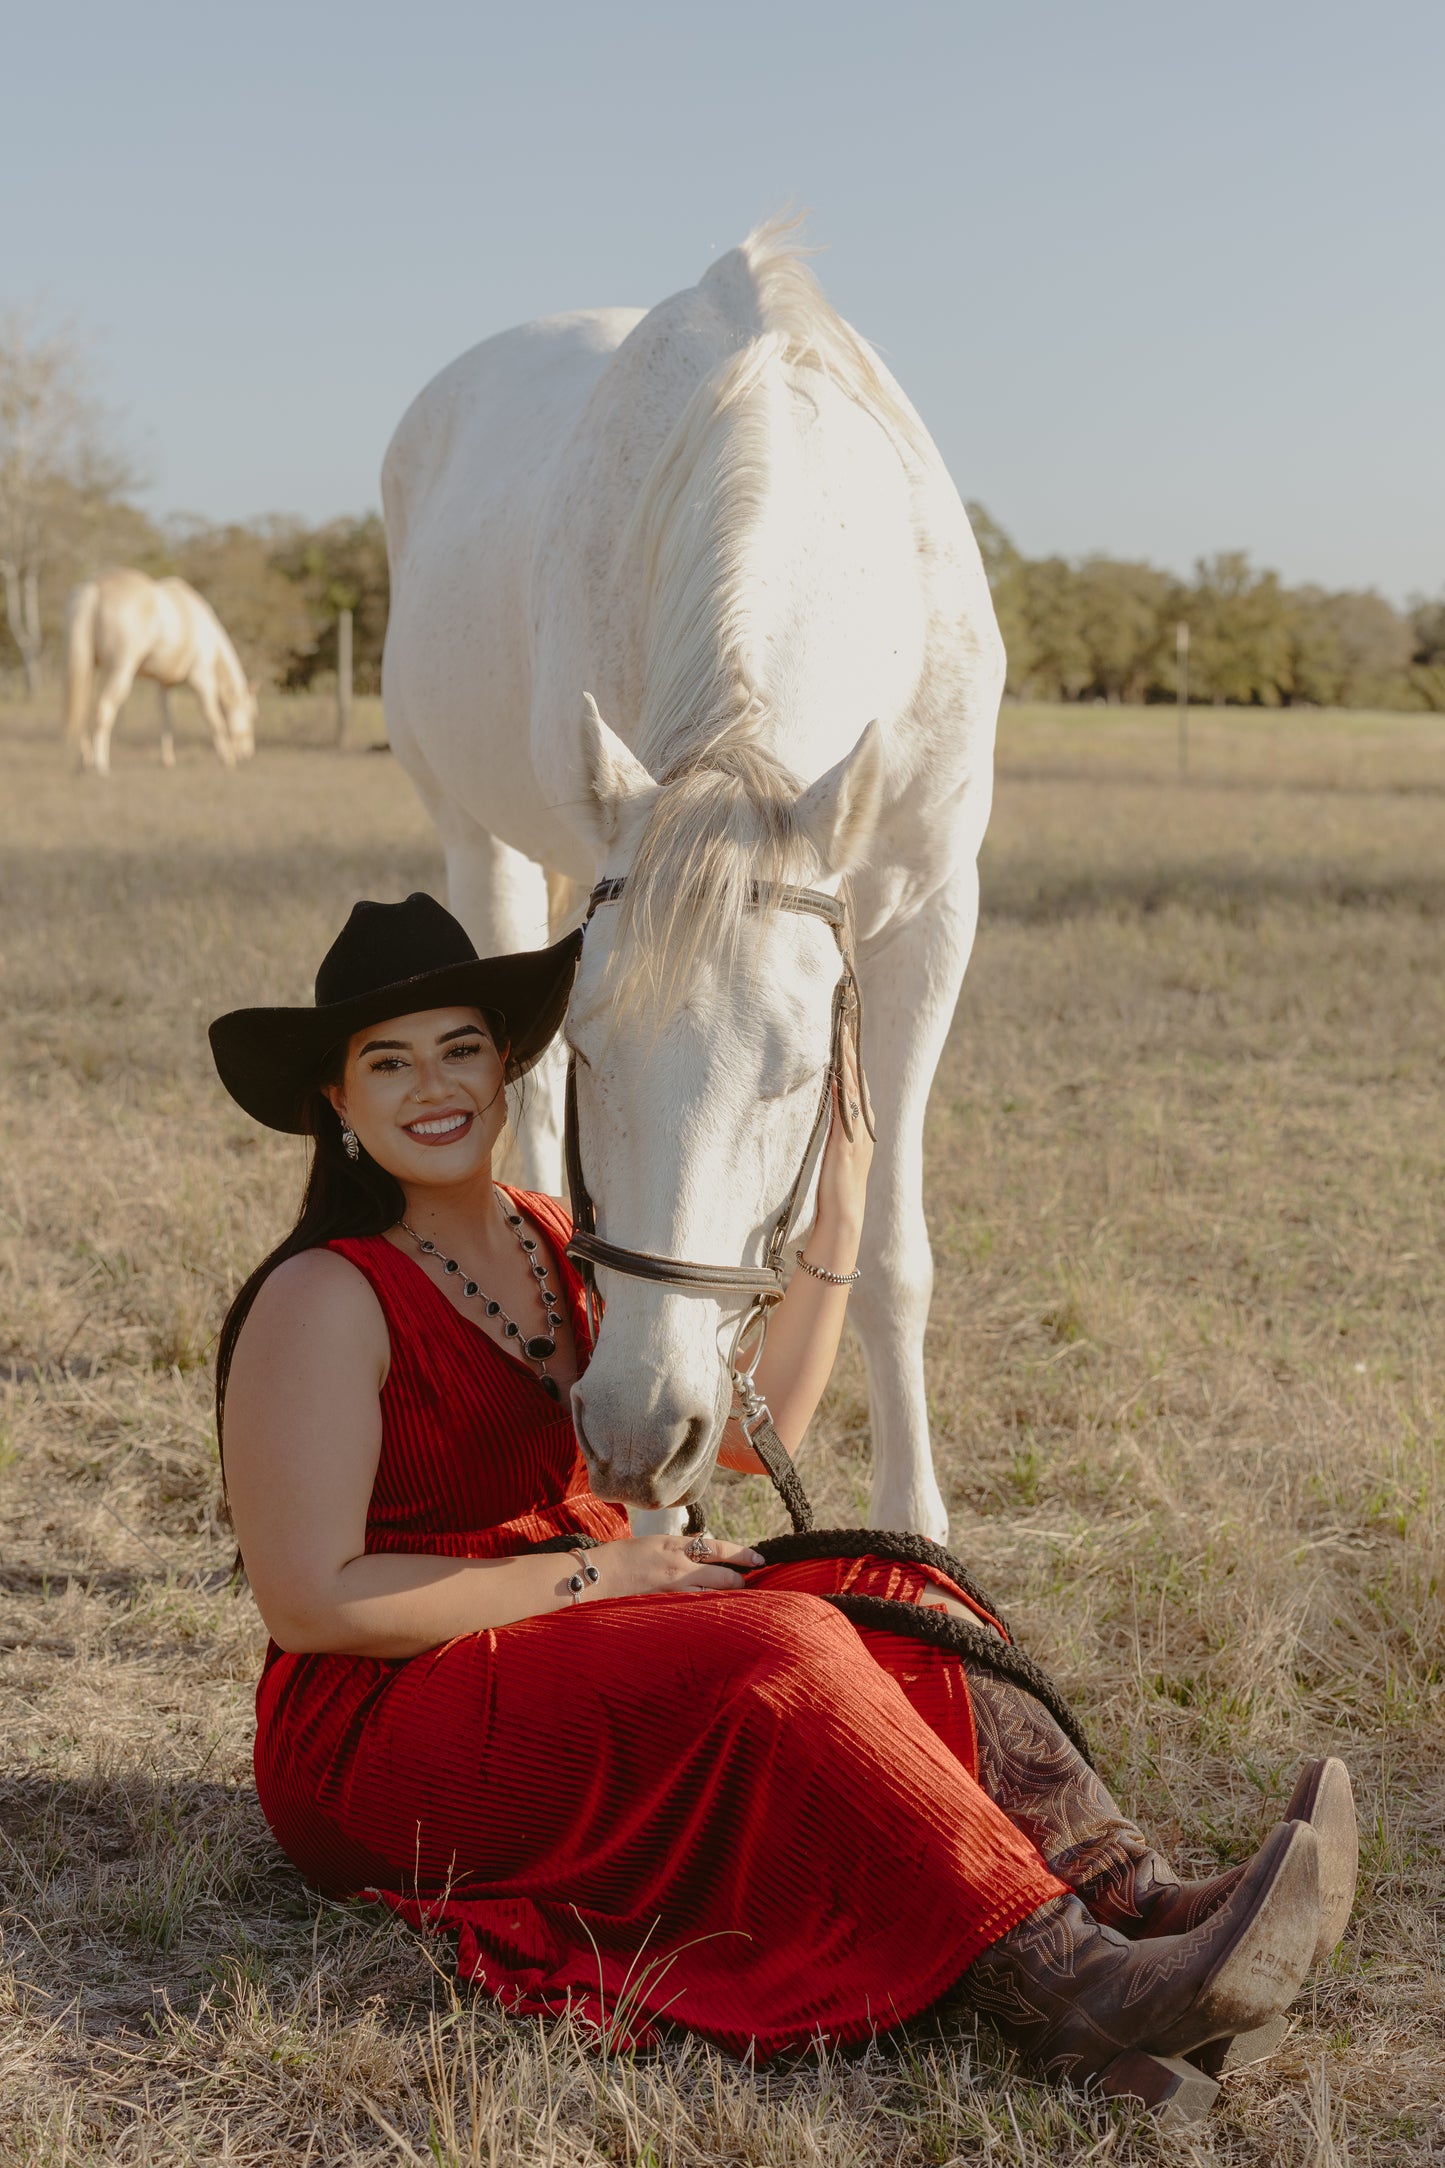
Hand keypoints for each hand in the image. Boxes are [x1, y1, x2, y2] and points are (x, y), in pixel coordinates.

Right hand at [587, 1533, 764, 1598]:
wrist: (594, 1575)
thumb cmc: (620, 1557)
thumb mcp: (653, 1543)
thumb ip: (678, 1547)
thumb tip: (701, 1546)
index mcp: (674, 1545)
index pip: (718, 1548)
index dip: (742, 1554)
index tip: (760, 1558)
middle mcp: (677, 1566)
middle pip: (722, 1576)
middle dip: (739, 1581)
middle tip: (747, 1583)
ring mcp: (671, 1589)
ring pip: (712, 1596)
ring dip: (725, 1598)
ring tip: (735, 1599)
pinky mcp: (663, 1607)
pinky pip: (693, 1609)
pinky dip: (705, 1609)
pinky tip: (712, 1614)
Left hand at [813, 1023, 873, 1251]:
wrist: (843, 1215)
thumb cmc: (833, 1188)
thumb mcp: (832, 1151)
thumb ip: (830, 1129)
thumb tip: (819, 1108)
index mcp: (859, 1126)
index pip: (855, 1083)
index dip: (851, 1057)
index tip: (843, 1030)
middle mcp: (862, 1124)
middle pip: (857, 1078)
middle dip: (851, 1049)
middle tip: (845, 1019)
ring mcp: (857, 1131)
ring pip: (853, 1086)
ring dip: (847, 1059)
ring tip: (841, 1031)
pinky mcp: (847, 1141)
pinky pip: (845, 1106)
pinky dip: (842, 1085)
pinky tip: (836, 1068)